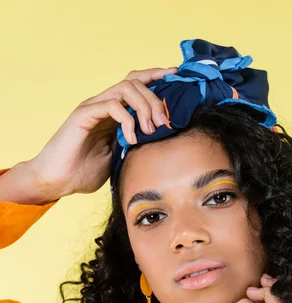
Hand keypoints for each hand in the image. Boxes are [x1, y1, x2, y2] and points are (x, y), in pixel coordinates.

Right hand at [27, 66, 177, 198]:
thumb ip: (135, 146)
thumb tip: (161, 144)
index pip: (137, 84)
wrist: (57, 180)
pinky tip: (130, 138)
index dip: (157, 77)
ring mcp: (92, 107)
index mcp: (113, 113)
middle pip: (136, 83)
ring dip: (144, 107)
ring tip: (149, 130)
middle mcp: (103, 105)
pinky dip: (127, 120)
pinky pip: (111, 105)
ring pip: (126, 88)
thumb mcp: (119, 158)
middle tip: (164, 124)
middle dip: (156, 100)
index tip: (177, 76)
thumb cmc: (84, 172)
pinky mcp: (83, 115)